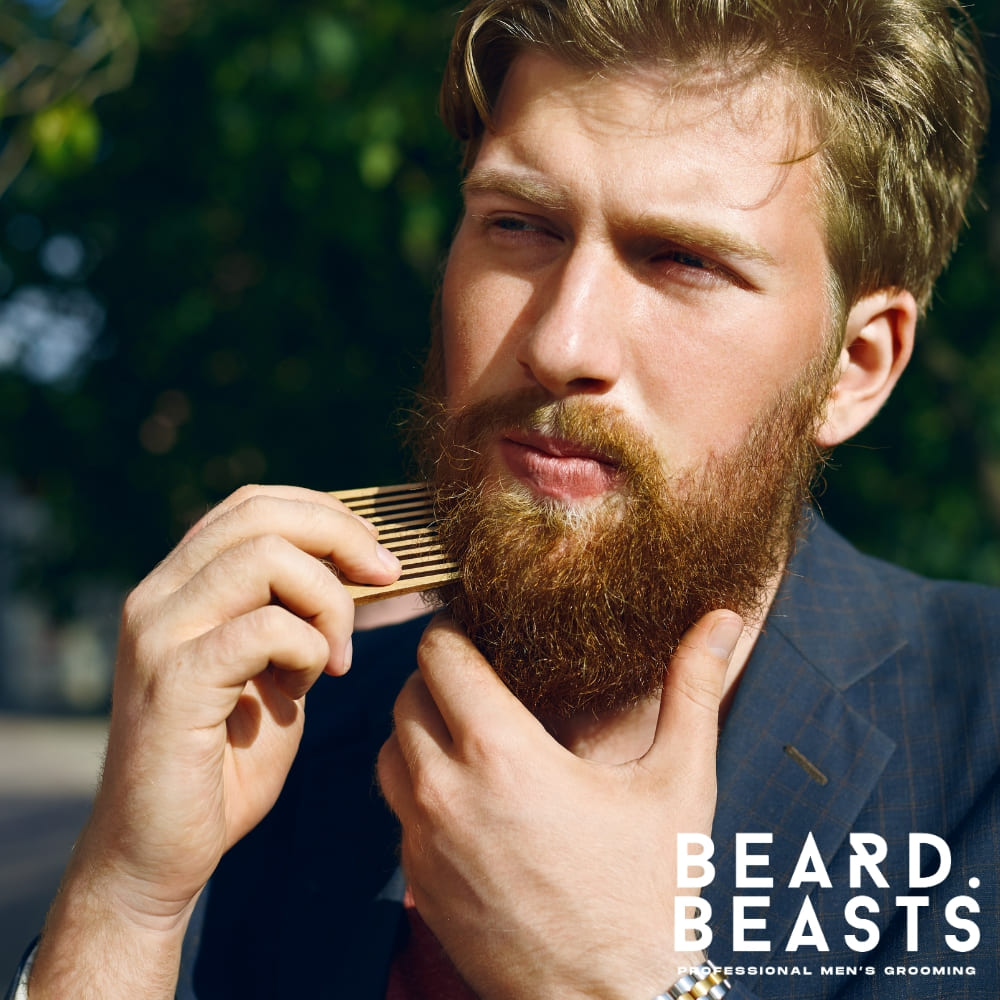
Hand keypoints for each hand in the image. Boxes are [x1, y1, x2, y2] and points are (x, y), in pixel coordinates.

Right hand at [31, 485, 400, 996]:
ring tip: (336, 658)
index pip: (253, 503)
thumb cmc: (230, 760)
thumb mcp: (275, 668)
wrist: (162, 851)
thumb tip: (363, 562)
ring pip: (266, 557)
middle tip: (385, 578)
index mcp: (180, 584)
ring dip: (327, 602)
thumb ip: (299, 613)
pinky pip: (265, 627)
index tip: (377, 554)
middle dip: (341, 537)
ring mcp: (158, 632)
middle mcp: (159, 595)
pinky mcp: (172, 678)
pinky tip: (306, 688)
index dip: (326, 513)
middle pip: (262, 513)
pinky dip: (309, 649)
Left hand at [378, 610, 742, 999]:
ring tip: (464, 729)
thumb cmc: (649, 895)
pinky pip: (397, 810)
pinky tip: (465, 794)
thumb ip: (692, 691)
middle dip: (436, 676)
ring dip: (417, 730)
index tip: (476, 629)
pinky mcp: (418, 882)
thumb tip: (720, 620)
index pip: (439, 655)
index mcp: (502, 753)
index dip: (453, 630)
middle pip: (407, 696)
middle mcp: (446, 790)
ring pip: (390, 752)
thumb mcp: (679, 784)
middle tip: (475, 676)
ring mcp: (424, 841)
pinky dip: (417, 787)